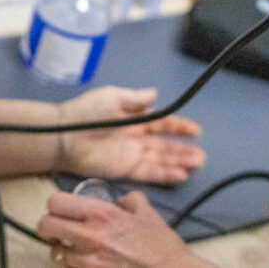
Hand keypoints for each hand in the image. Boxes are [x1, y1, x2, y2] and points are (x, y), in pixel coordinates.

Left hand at [37, 190, 213, 267]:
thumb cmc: (161, 246)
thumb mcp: (146, 211)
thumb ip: (127, 199)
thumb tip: (117, 199)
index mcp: (102, 214)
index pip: (56, 202)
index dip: (56, 205)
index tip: (62, 209)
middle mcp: (90, 236)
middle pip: (44, 226)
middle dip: (49, 226)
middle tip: (59, 228)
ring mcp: (87, 262)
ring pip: (54, 252)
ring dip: (61, 248)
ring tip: (74, 247)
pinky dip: (72, 265)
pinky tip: (85, 262)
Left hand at [57, 87, 204, 183]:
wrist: (66, 134)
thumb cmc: (88, 112)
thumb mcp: (112, 97)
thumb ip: (135, 99)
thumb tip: (156, 94)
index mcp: (135, 118)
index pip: (162, 123)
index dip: (179, 127)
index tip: (195, 130)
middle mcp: (137, 137)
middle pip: (165, 145)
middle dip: (183, 150)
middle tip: (202, 155)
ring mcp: (132, 154)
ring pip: (161, 160)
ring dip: (178, 162)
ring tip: (197, 164)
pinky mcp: (125, 169)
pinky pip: (149, 172)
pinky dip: (164, 174)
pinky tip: (179, 175)